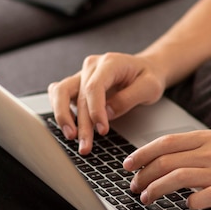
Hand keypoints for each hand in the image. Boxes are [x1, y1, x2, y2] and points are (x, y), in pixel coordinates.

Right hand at [48, 52, 166, 153]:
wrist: (146, 69)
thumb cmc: (149, 77)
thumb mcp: (150, 87)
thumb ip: (128, 99)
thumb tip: (107, 113)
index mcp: (110, 63)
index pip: (94, 87)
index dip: (95, 111)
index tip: (102, 130)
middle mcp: (92, 66)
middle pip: (77, 94)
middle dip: (81, 124)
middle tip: (85, 146)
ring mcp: (82, 74)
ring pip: (60, 92)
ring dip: (63, 117)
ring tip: (71, 137)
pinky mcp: (78, 84)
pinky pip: (60, 94)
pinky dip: (60, 110)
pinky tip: (68, 126)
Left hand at [123, 130, 210, 209]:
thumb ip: (196, 151)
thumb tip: (164, 161)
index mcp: (208, 139)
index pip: (165, 143)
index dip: (142, 154)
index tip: (127, 164)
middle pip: (165, 161)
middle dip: (143, 174)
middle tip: (133, 186)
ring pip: (176, 178)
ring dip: (155, 190)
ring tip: (145, 199)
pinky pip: (200, 198)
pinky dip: (188, 203)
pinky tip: (184, 206)